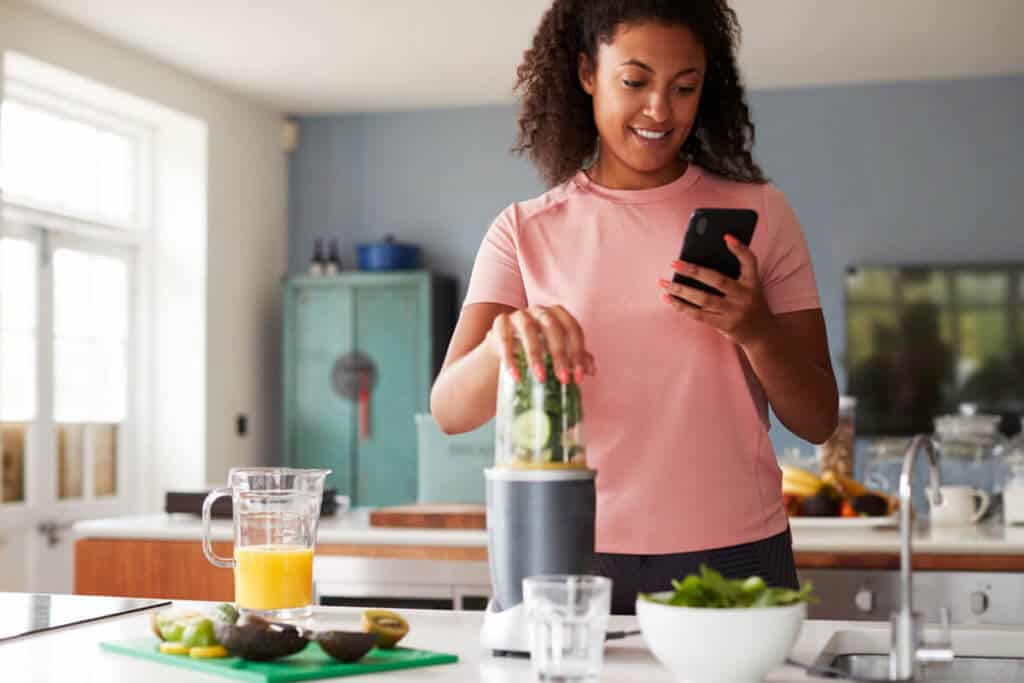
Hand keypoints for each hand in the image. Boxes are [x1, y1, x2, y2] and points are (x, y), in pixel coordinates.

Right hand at [485, 305, 595, 383]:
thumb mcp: (556, 352)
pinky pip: (504, 337)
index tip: (579, 377)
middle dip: (560, 354)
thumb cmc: (537, 348)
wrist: (504, 348)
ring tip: (540, 378)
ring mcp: (518, 314)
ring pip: (528, 329)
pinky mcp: (500, 323)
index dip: (578, 353)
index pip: (573, 329)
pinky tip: (516, 376)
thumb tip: (591, 370)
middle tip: (563, 379)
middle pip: (552, 326)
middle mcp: (539, 310)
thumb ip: (574, 357)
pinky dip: (510, 357)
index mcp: (558, 314)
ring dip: (536, 355)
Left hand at [657, 234, 772, 346]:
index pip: (750, 261)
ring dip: (681, 290)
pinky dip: (682, 306)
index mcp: (753, 282)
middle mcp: (745, 297)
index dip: (740, 248)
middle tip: (674, 263)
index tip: (725, 236)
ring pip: (704, 299)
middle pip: (718, 280)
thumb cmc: (749, 303)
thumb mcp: (749, 286)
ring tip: (663, 283)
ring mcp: (735, 312)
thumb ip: (732, 273)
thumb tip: (698, 260)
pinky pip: (699, 315)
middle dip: (694, 271)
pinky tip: (669, 298)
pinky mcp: (724, 325)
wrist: (762, 333)